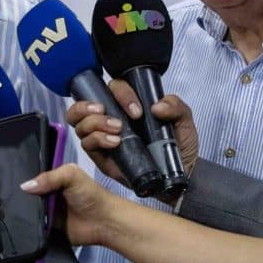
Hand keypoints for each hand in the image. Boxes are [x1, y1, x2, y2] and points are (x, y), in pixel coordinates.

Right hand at [17, 163, 118, 246]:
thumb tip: (24, 187)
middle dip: (18, 196)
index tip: (9, 179)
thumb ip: (49, 178)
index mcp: (52, 180)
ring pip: (27, 210)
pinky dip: (26, 225)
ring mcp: (46, 213)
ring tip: (10, 210)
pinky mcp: (47, 228)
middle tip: (7, 197)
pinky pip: (33, 226)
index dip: (21, 178)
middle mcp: (47, 195)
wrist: (104, 222)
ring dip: (21, 211)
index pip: (32, 178)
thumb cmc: (90, 195)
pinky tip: (18, 223)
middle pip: (27, 195)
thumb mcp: (71, 176)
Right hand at [67, 79, 198, 186]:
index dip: (120, 94)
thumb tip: (156, 106)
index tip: (137, 111)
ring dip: (94, 123)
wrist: (181, 173)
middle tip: (103, 110)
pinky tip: (115, 143)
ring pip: (79, 124)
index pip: (111, 88)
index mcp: (126, 105)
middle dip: (86, 105)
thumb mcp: (183, 120)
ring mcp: (101, 138)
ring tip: (117, 130)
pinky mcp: (101, 157)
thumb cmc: (178, 144)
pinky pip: (86, 144)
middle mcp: (109, 118)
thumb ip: (175, 106)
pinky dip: (97, 140)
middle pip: (81, 105)